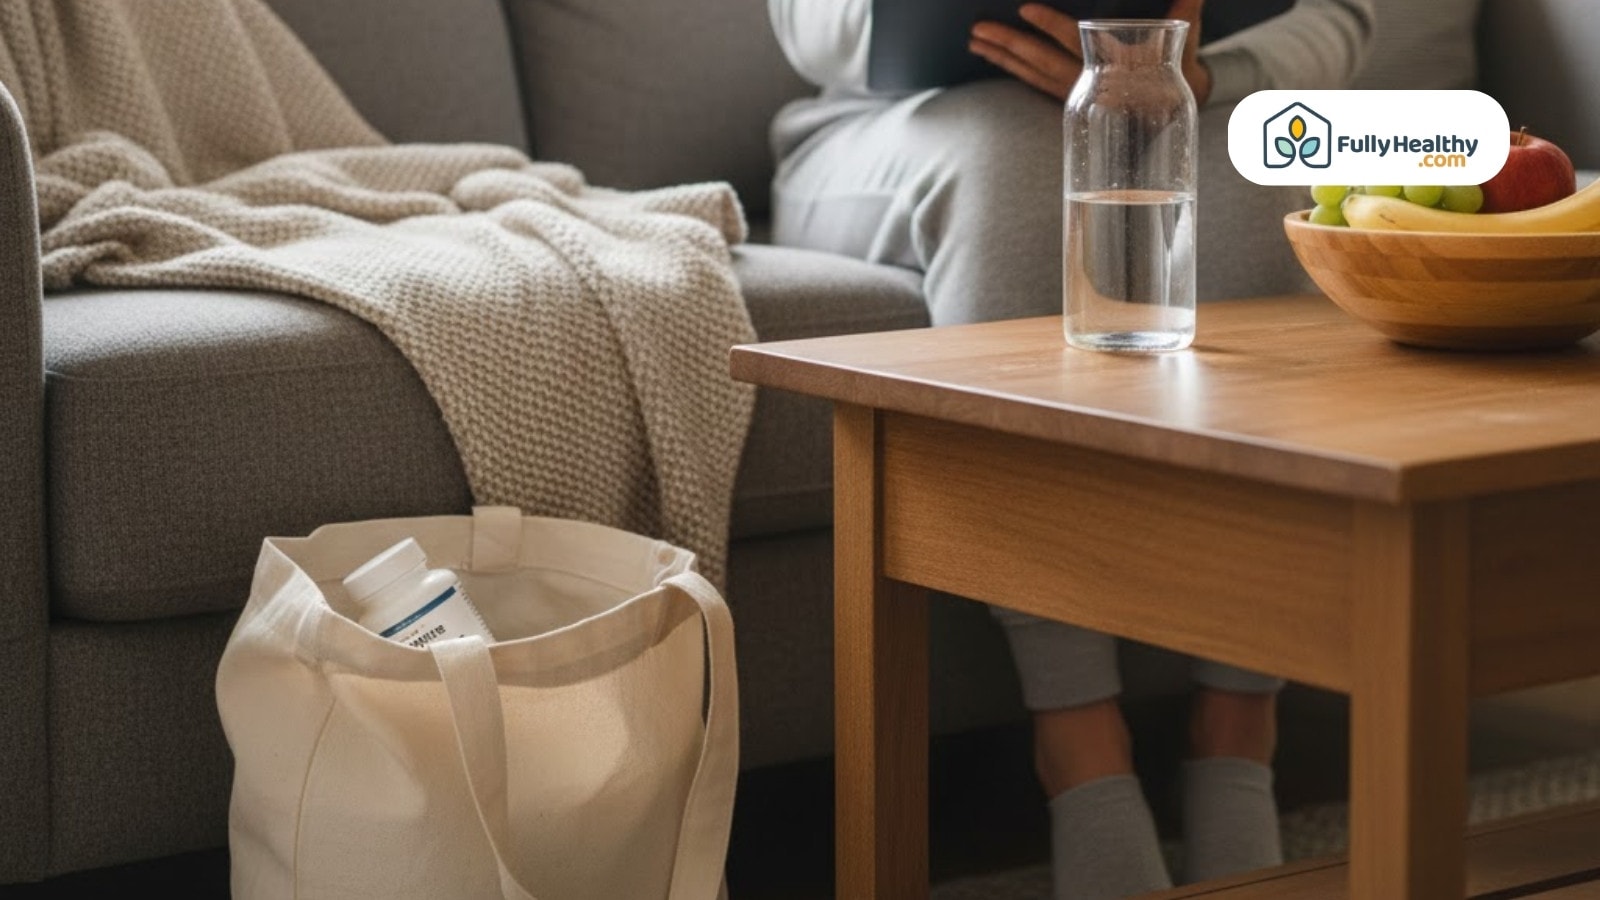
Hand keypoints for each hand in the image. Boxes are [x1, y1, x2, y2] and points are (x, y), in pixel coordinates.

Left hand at [969, 0, 1211, 104]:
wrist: (1173, 113)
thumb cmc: (1176, 68)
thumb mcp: (1185, 40)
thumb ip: (1187, 10)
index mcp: (1116, 64)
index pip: (1077, 40)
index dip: (1050, 26)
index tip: (1025, 10)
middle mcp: (1090, 80)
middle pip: (1043, 61)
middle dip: (1010, 45)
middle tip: (979, 30)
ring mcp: (1076, 91)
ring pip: (1032, 74)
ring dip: (1002, 58)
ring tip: (975, 41)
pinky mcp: (1067, 96)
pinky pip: (1033, 82)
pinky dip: (1011, 69)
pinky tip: (990, 56)